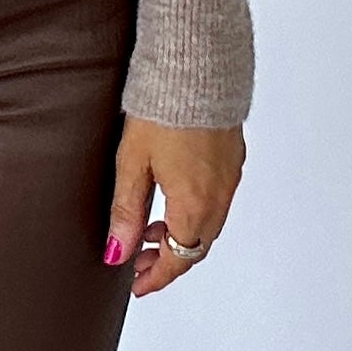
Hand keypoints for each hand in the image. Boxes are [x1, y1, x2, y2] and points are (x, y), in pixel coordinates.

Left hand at [106, 118, 245, 298]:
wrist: (196, 65)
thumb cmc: (162, 108)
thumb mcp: (132, 162)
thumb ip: (126, 212)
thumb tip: (118, 252)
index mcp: (194, 203)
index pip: (179, 258)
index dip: (157, 276)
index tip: (137, 284)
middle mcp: (220, 194)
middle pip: (197, 245)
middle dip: (169, 258)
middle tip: (138, 260)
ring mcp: (230, 175)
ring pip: (210, 223)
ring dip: (183, 234)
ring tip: (150, 228)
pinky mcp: (233, 156)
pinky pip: (219, 199)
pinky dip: (197, 211)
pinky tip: (174, 198)